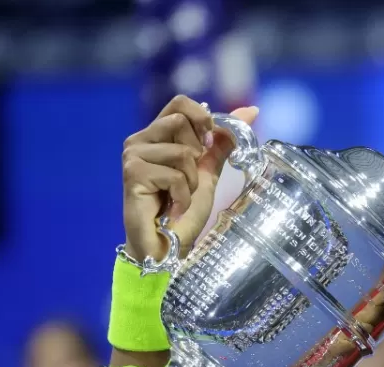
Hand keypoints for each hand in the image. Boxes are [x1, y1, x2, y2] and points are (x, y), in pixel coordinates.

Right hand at [122, 96, 259, 261]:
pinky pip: (175, 175)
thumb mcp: (208, 172)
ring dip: (191, 181)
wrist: (167, 245)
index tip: (209, 143)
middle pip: (181, 121)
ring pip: (182, 152)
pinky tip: (174, 207)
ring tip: (180, 197)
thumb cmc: (184, 211)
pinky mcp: (133, 173)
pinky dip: (183, 196)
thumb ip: (222, 142)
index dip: (202, 118)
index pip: (180, 102)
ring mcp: (133, 155)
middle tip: (187, 180)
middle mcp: (140, 140)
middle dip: (197, 155)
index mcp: (157, 135)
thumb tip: (251, 110)